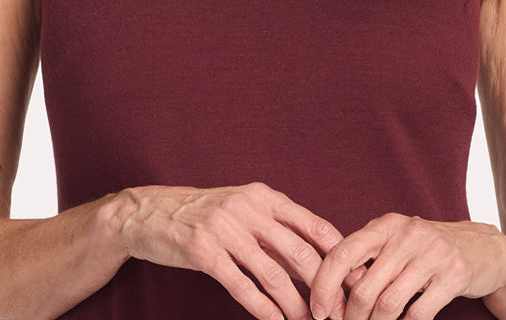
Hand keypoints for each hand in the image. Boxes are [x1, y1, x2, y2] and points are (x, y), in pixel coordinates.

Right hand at [117, 181, 348, 319]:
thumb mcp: (244, 208)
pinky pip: (241, 286)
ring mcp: (225, 229)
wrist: (152, 213)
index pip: (314, 225)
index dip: (338, 255)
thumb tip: (318, 257)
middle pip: (299, 252)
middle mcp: (248, 208)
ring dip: (295, 305)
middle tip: (335, 313)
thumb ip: (276, 227)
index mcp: (264, 196)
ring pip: (273, 274)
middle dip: (322, 288)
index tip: (353, 281)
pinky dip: (263, 309)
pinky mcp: (203, 252)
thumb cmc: (206, 214)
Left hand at [308, 213, 505, 319]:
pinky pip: (418, 314)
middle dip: (351, 316)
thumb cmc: (429, 249)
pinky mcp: (454, 276)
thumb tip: (333, 290)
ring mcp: (432, 254)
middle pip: (364, 287)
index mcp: (386, 224)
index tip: (318, 311)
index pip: (343, 253)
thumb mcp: (397, 242)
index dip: (324, 285)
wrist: (485, 249)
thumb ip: (368, 257)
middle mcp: (407, 234)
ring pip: (388, 304)